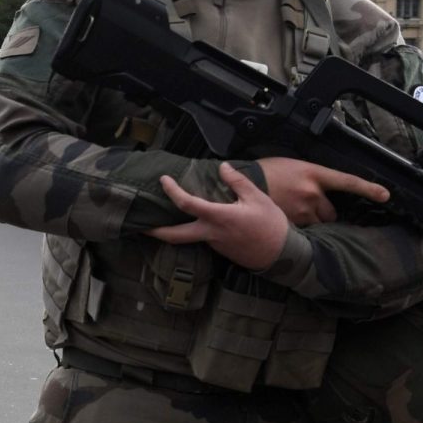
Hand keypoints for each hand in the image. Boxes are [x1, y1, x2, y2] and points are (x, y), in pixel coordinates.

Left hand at [148, 163, 290, 270]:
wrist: (283, 255)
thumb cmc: (271, 225)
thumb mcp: (258, 198)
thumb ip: (237, 182)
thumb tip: (222, 167)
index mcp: (218, 218)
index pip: (187, 204)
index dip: (172, 191)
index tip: (164, 180)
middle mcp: (210, 234)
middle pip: (174, 236)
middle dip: (155, 232)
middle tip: (140, 226)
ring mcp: (213, 245)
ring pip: (188, 238)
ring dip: (174, 230)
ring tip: (164, 217)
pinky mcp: (219, 251)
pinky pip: (202, 239)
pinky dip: (194, 231)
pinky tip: (194, 222)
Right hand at [254, 156, 388, 225]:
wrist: (240, 184)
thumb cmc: (263, 172)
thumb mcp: (290, 166)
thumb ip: (309, 177)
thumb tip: (317, 187)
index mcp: (314, 174)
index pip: (348, 182)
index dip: (368, 189)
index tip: (385, 196)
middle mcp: (312, 193)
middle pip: (331, 212)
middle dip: (324, 213)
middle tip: (308, 209)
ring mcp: (302, 210)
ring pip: (318, 223)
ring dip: (311, 222)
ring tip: (294, 216)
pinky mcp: (291, 223)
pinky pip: (303, 231)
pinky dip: (298, 229)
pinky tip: (287, 223)